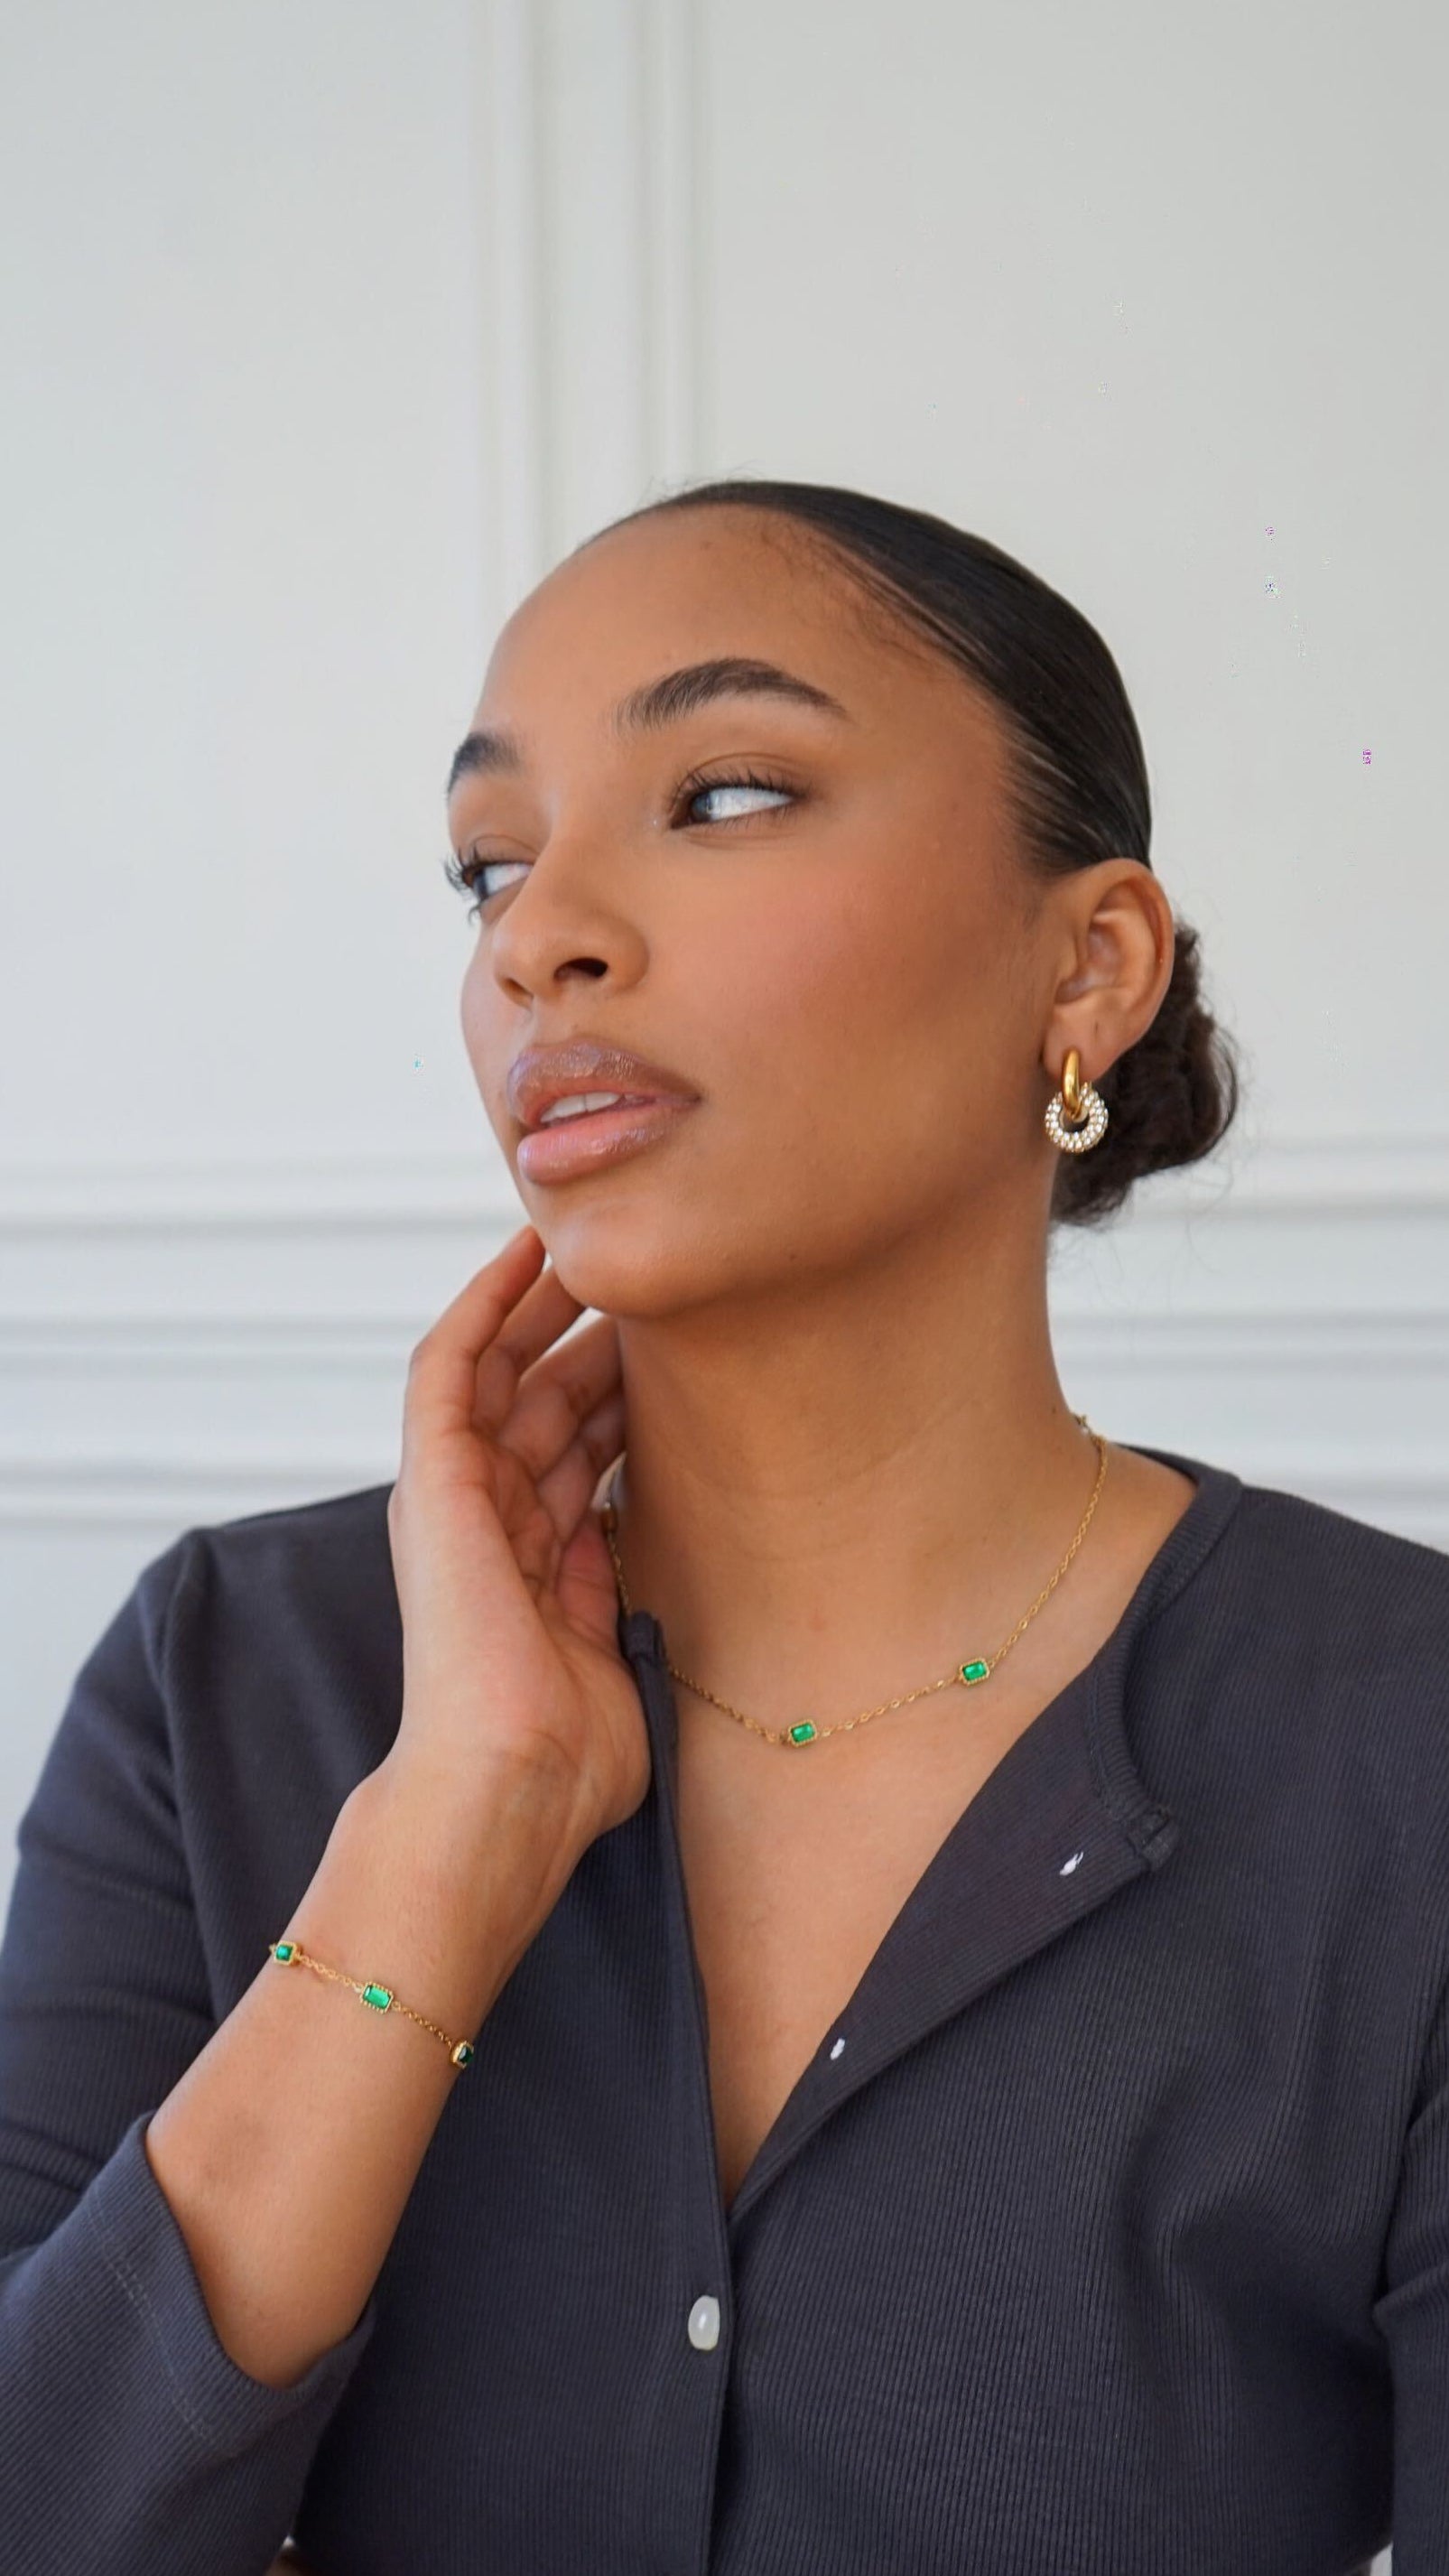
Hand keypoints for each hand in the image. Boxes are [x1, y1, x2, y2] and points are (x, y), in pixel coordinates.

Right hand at [380, 1222, 649, 1852]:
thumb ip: (633, 1600)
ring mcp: (457, 1502)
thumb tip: (671, 1559)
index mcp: (536, 1572)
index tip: (675, 1355)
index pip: (577, 1461)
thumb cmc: (574, 1759)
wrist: (512, 1788)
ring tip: (592, 1242)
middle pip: (541, 1407)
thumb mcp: (626, 1657)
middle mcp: (491, 1528)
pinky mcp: (432, 1480)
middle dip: (588, 1343)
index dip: (617, 1402)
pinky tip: (523, 1254)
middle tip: (648, 1281)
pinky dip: (483, 1307)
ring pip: (501, 1374)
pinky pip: (447, 1369)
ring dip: (544, 1309)